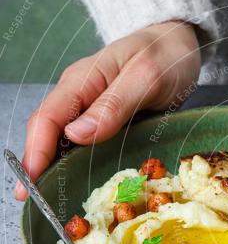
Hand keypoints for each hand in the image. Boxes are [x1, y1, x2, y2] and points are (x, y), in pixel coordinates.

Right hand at [15, 20, 199, 199]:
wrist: (181, 41)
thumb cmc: (166, 55)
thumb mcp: (146, 76)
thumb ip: (113, 104)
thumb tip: (75, 135)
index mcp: (82, 80)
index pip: (47, 118)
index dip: (35, 152)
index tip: (30, 183)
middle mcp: (79, 95)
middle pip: (47, 133)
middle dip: (36, 166)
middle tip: (32, 201)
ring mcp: (90, 108)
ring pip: (62, 141)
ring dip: (53, 168)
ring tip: (47, 200)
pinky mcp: (105, 120)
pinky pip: (84, 144)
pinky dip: (76, 164)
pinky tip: (75, 184)